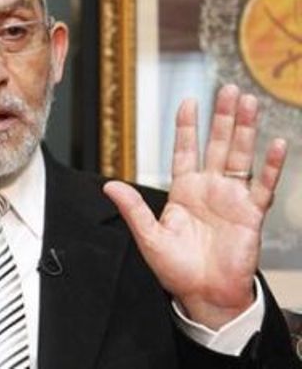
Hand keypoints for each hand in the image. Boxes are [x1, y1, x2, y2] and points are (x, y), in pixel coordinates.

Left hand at [104, 85, 286, 328]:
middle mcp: (209, 188)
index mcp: (184, 190)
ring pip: (241, 156)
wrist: (203, 295)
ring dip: (246, 130)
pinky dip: (271, 166)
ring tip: (249, 102)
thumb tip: (108, 186)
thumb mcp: (148, 236)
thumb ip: (133, 209)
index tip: (188, 101)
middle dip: (222, 118)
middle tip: (228, 89)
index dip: (186, 126)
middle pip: (218, 145)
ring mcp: (232, 199)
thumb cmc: (175, 268)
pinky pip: (264, 186)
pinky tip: (277, 143)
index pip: (185, 150)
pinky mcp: (251, 214)